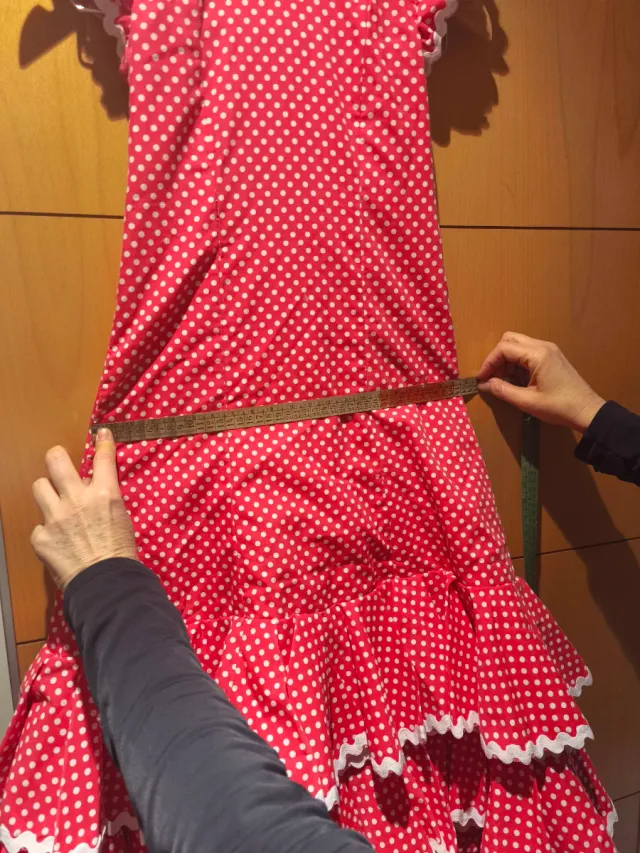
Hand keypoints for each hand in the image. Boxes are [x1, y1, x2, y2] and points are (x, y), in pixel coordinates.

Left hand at [31, 429, 137, 589]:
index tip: (100, 434)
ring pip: (39, 487)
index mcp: (104, 494)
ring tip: (55, 503)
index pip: (103, 458)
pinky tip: (57, 541)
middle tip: (59, 461)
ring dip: (48, 493)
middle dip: (57, 457)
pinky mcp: (41, 537)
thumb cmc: (121, 554)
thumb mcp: (122, 519)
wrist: (105, 584)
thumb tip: (92, 489)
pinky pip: (39, 526)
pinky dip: (47, 531)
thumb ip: (105, 500)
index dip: (102, 442)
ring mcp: (55, 518)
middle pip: (56, 461)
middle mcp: (76, 500)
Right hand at [477, 332, 604, 431]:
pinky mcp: (551, 357)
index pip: (504, 348)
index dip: (489, 362)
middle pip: (510, 340)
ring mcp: (549, 350)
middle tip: (492, 377)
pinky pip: (527, 353)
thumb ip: (503, 391)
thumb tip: (484, 384)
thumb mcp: (527, 401)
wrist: (587, 411)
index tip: (481, 379)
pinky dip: (517, 364)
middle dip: (497, 357)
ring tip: (503, 382)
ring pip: (518, 345)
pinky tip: (516, 381)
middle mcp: (543, 346)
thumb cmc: (559, 407)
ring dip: (506, 361)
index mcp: (538, 354)